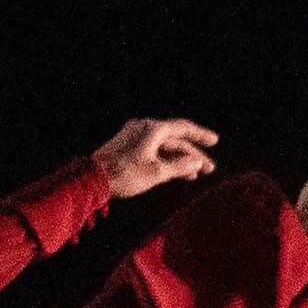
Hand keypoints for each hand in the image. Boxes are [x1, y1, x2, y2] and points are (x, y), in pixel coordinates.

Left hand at [92, 116, 221, 196]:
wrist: (92, 179)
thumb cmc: (125, 174)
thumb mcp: (157, 172)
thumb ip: (180, 166)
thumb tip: (197, 163)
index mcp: (153, 128)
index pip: (183, 128)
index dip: (201, 135)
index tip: (215, 141)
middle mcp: (144, 128)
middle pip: (175, 140)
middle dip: (193, 154)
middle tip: (208, 169)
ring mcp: (134, 137)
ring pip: (164, 147)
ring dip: (180, 160)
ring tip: (194, 175)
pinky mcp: (127, 147)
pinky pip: (153, 151)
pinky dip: (165, 161)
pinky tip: (175, 173)